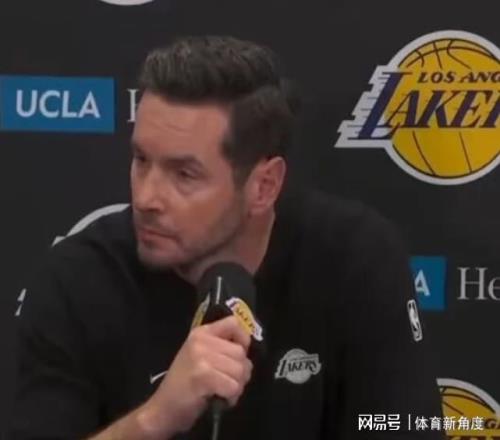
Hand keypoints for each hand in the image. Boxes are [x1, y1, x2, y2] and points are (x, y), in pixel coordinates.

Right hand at [140, 316, 252, 436]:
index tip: (237, 357)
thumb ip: (221, 348)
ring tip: (222, 392)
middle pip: (240, 352)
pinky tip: (220, 400)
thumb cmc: (185, 385)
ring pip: (240, 370)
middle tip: (228, 383)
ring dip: (237, 386)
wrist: (162, 409)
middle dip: (241, 372)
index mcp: (201, 333)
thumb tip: (246, 353)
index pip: (233, 323)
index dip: (242, 340)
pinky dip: (231, 397)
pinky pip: (233, 386)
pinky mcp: (203, 376)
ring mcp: (201, 357)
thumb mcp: (200, 356)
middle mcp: (201, 341)